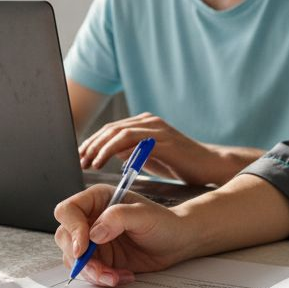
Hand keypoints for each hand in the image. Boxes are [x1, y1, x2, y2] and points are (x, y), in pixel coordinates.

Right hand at [53, 184, 191, 286]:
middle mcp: (90, 219)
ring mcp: (93, 242)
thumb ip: (118, 218)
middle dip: (80, 258)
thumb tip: (93, 234)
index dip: (72, 229)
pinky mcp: (101, 260)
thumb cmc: (163, 222)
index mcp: (97, 200)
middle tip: (100, 270)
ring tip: (116, 277)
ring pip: (74, 260)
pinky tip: (123, 276)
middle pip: (65, 238)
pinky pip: (90, 272)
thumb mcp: (144, 215)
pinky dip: (103, 279)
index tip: (83, 247)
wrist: (177, 242)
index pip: (68, 211)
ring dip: (93, 272)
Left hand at [78, 113, 242, 185]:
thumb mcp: (150, 158)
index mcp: (144, 125)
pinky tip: (103, 162)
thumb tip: (112, 154)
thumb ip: (132, 153)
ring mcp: (154, 127)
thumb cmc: (182, 164)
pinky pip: (129, 140)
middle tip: (80, 160)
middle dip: (91, 145)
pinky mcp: (160, 138)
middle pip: (110, 128)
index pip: (112, 130)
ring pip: (117, 132)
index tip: (81, 157)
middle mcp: (148, 121)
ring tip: (88, 162)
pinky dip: (111, 150)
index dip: (93, 143)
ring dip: (98, 148)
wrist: (209, 166)